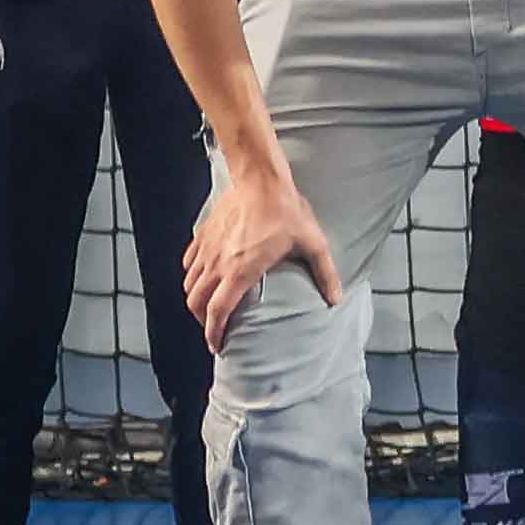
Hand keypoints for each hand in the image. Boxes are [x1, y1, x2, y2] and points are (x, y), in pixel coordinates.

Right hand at [183, 154, 335, 340]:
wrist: (261, 179)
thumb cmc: (286, 211)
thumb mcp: (312, 243)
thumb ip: (324, 273)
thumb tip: (335, 299)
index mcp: (241, 271)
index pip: (218, 311)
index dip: (214, 333)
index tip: (218, 345)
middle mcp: (218, 264)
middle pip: (197, 303)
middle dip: (202, 322)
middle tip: (214, 329)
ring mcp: (207, 250)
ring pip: (190, 284)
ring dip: (196, 300)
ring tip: (209, 308)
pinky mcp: (203, 236)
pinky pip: (189, 263)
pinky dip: (192, 276)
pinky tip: (204, 278)